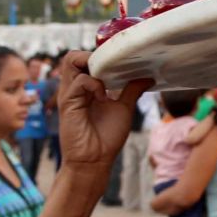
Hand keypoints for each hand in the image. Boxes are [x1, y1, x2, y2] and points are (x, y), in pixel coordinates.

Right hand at [58, 52, 151, 172]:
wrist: (94, 161)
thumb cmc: (106, 138)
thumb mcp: (124, 108)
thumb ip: (132, 90)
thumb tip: (148, 77)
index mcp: (86, 88)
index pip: (84, 60)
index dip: (99, 56)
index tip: (120, 61)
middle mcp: (75, 88)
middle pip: (73, 56)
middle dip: (92, 55)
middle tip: (110, 66)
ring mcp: (70, 94)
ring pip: (71, 61)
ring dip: (92, 64)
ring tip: (106, 78)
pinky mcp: (67, 103)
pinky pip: (80, 81)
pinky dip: (95, 84)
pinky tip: (103, 97)